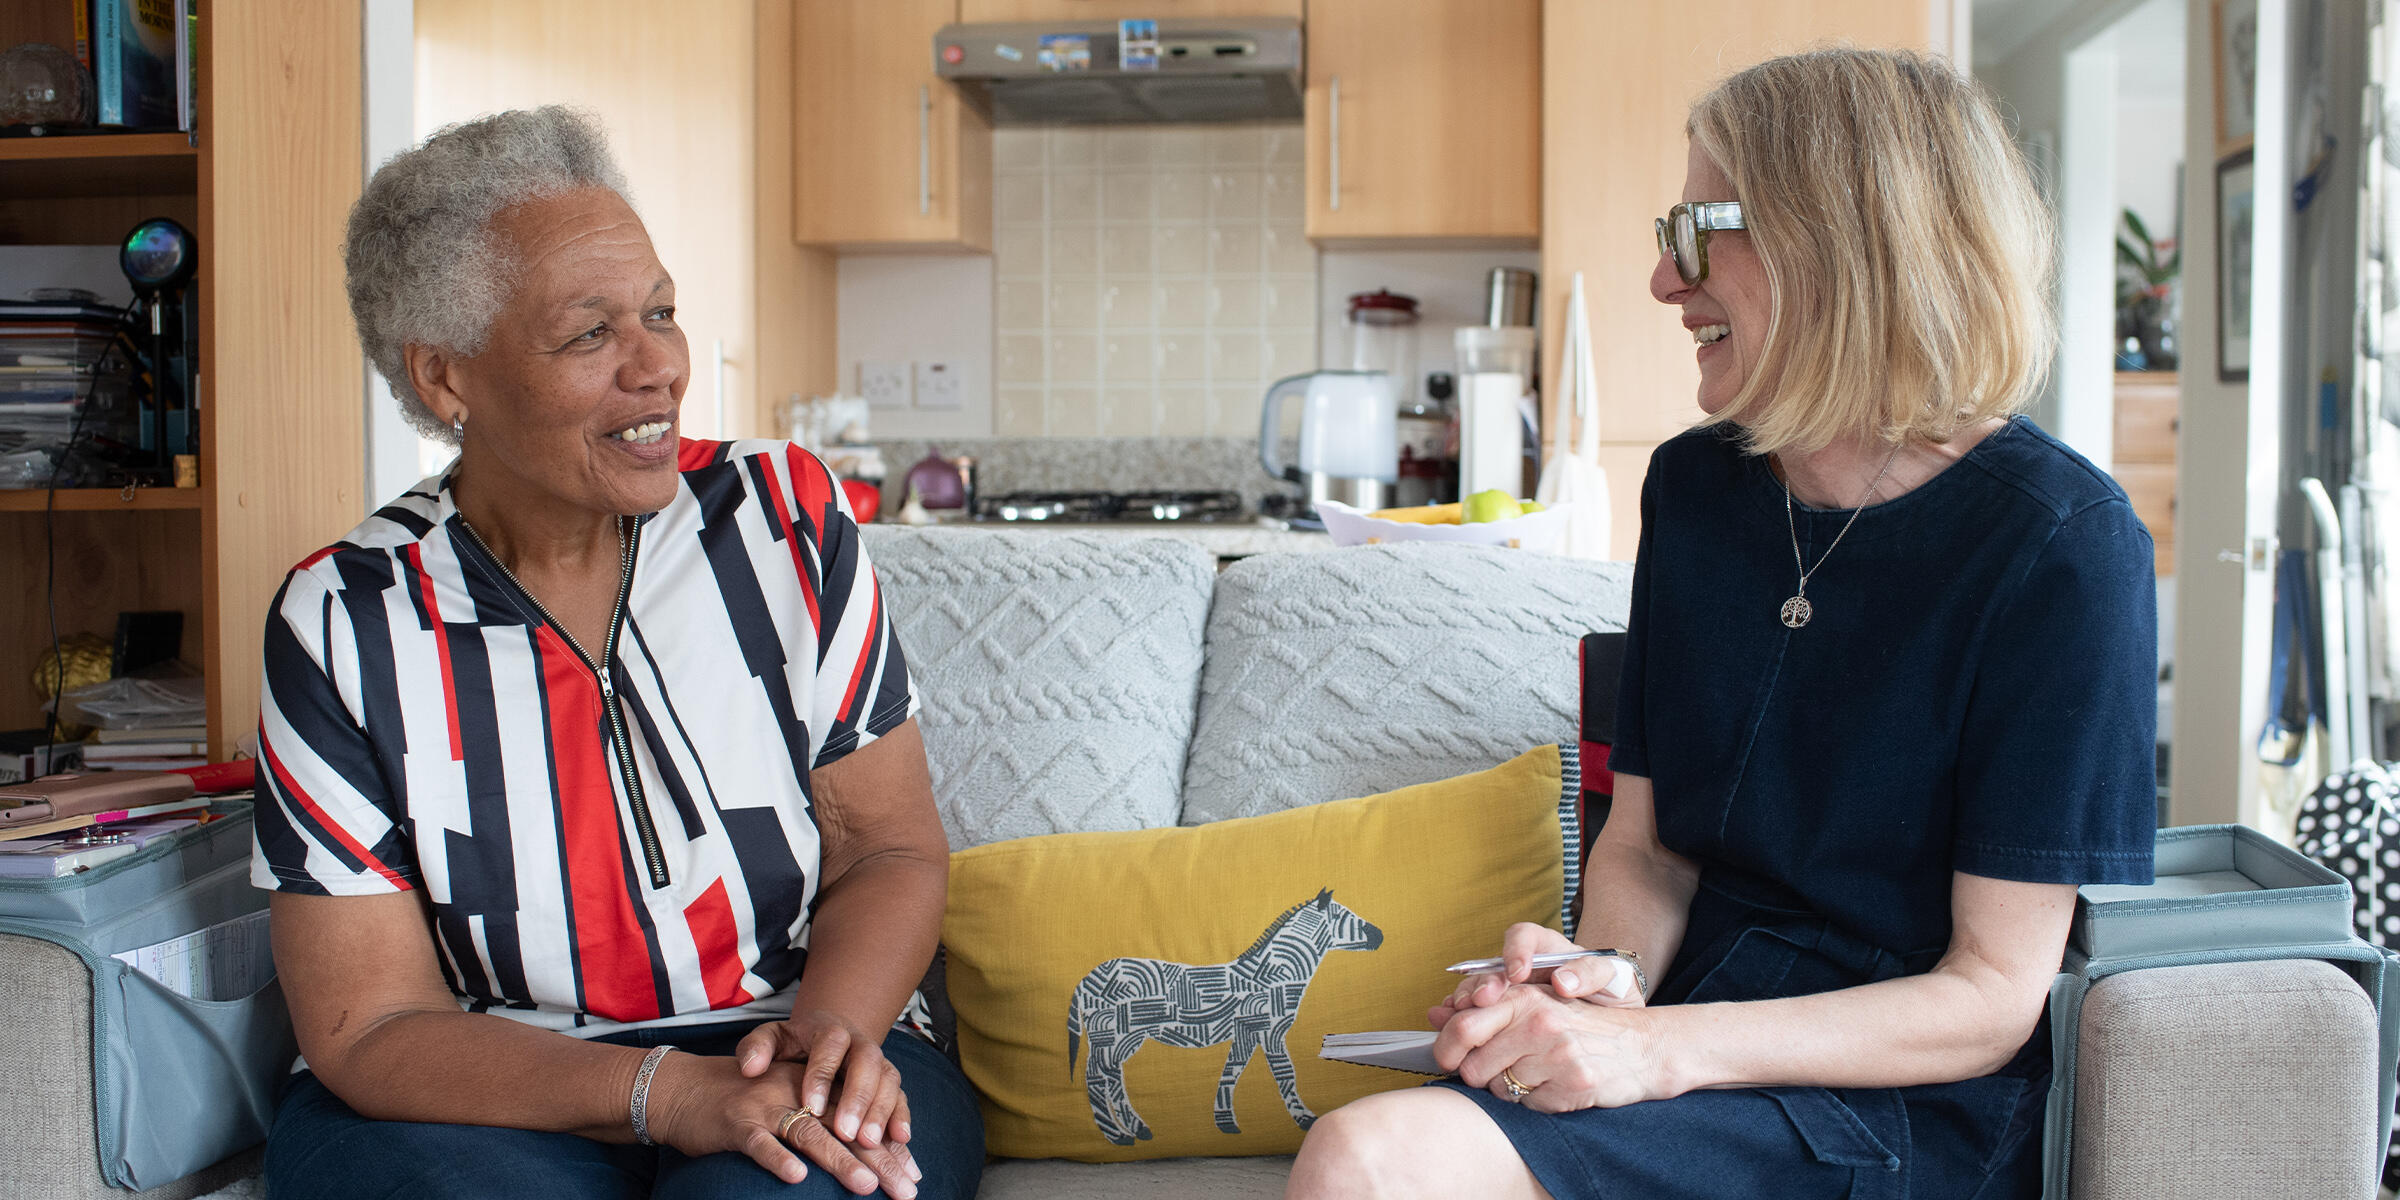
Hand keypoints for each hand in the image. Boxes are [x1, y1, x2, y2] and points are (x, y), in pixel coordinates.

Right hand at [646, 1051, 921, 1197]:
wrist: (684, 1089)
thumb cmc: (743, 1103)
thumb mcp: (787, 1105)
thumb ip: (822, 1124)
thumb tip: (867, 1161)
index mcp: (813, 1089)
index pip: (861, 1118)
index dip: (889, 1146)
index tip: (914, 1175)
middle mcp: (796, 1093)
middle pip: (846, 1127)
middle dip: (879, 1160)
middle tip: (905, 1190)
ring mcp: (766, 1107)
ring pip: (809, 1133)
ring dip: (839, 1161)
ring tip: (866, 1186)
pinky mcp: (736, 1124)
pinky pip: (760, 1143)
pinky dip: (778, 1159)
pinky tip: (797, 1178)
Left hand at [737, 1013, 914, 1148]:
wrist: (823, 1038)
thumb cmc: (792, 1045)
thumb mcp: (770, 1039)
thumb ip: (756, 1048)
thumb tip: (750, 1068)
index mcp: (829, 1029)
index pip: (830, 1046)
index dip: (822, 1076)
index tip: (811, 1107)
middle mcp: (860, 1042)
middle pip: (867, 1063)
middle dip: (858, 1098)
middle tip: (845, 1133)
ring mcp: (878, 1061)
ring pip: (888, 1080)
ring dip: (881, 1111)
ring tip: (868, 1143)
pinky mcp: (889, 1080)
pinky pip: (901, 1096)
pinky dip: (902, 1116)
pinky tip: (900, 1140)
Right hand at [1429, 924, 1644, 1030]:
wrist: (1613, 1021)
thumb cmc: (1612, 993)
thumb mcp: (1613, 978)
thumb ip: (1591, 972)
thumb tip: (1562, 981)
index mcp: (1547, 949)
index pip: (1524, 936)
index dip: (1515, 950)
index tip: (1517, 972)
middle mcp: (1520, 967)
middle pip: (1492, 965)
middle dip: (1483, 982)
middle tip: (1481, 1000)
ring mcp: (1506, 991)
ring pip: (1476, 987)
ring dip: (1465, 999)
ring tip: (1458, 1013)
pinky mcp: (1498, 1014)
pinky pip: (1471, 1011)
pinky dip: (1456, 1015)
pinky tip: (1446, 1023)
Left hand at [1433, 982, 1666, 1112]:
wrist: (1639, 1046)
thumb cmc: (1576, 1025)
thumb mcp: (1533, 1005)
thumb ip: (1484, 1008)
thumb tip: (1434, 1014)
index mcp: (1523, 997)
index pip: (1462, 1025)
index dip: (1446, 1048)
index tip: (1449, 1057)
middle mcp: (1540, 1021)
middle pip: (1473, 1066)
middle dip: (1476, 1074)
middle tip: (1493, 1070)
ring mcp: (1559, 1054)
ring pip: (1499, 1090)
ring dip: (1509, 1089)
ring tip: (1534, 1073)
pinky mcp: (1575, 1083)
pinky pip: (1529, 1107)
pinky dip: (1536, 1102)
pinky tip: (1555, 1085)